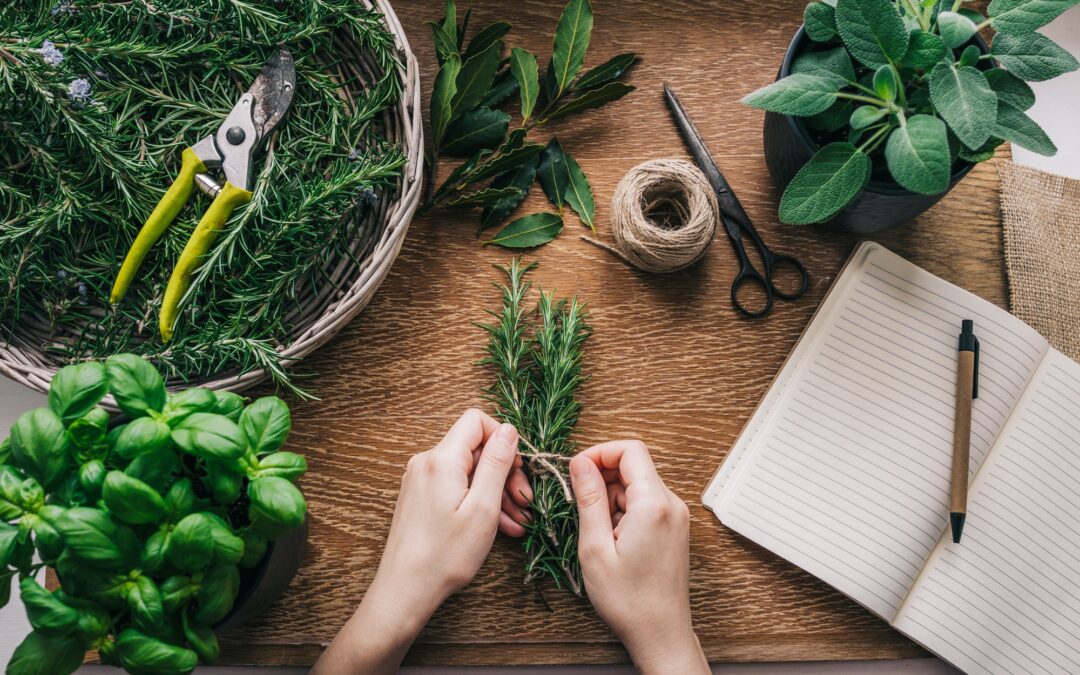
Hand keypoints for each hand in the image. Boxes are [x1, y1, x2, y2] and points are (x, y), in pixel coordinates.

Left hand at [313, 409, 531, 673]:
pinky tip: (499, 527)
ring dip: (495, 492)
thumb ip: (496, 463)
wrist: (405, 590)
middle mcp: (427, 463)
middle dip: (504, 472)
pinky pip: (456, 488)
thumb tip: (508, 429)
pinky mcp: (420, 498)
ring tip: (517, 521)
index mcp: (442, 460)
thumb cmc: (445, 555)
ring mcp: (421, 480)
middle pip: (475, 449)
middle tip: (524, 502)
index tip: (518, 469)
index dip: (503, 439)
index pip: (476, 421)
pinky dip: (478, 502)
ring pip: (468, 472)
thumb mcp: (482, 507)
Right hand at [570, 441, 707, 674]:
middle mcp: (672, 504)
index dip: (599, 452)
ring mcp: (676, 516)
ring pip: (638, 484)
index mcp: (654, 504)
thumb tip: (580, 463)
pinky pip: (646, 502)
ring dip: (612, 497)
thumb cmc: (628, 599)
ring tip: (598, 531)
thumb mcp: (595, 547)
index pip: (630, 450)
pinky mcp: (674, 527)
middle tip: (580, 505)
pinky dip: (624, 510)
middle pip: (634, 465)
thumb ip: (589, 499)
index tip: (577, 470)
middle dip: (603, 477)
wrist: (660, 632)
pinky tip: (612, 538)